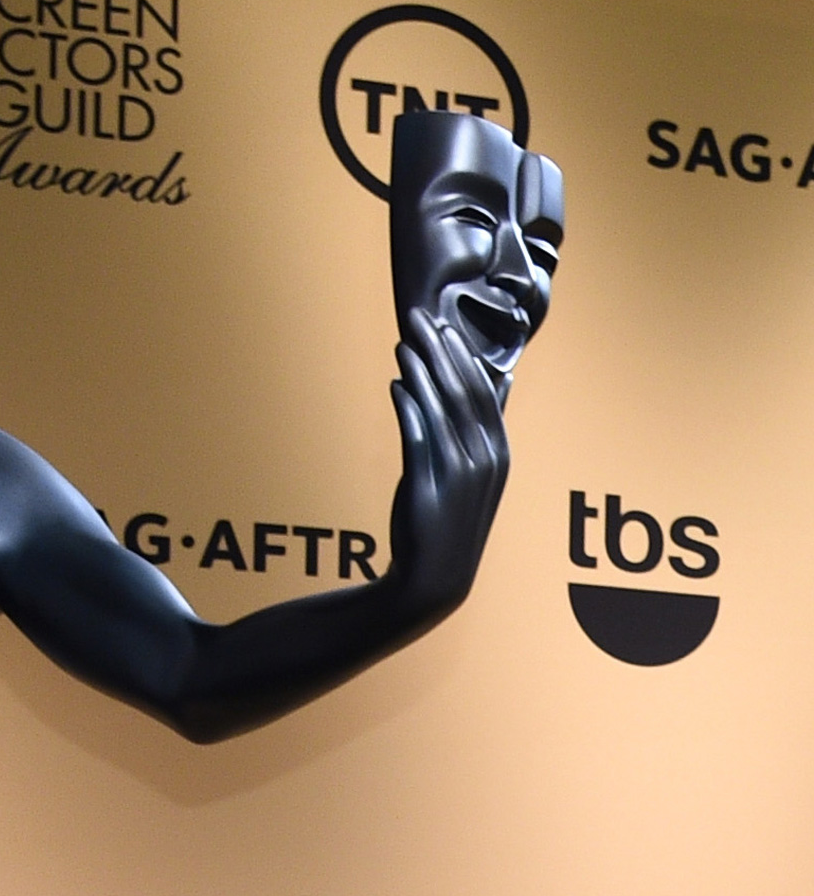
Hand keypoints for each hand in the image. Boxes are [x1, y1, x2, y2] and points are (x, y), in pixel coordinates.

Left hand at [385, 308, 508, 617]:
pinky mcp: (430, 486)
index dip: (462, 356)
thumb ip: (475, 432)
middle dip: (440, 350)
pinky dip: (408, 406)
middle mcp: (486, 460)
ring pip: (440, 408)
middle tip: (419, 318)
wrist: (433, 577)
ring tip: (402, 342)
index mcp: (500, 453)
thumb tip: (481, 387)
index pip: (483, 392)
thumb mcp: (472, 474)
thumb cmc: (449, 520)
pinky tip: (395, 384)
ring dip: (421, 370)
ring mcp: (459, 473)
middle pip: (463, 391)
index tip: (443, 325)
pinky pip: (418, 436)